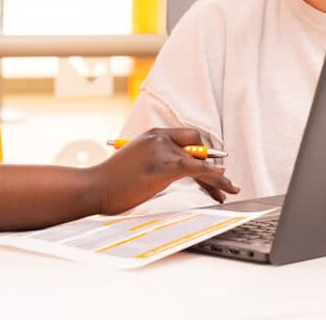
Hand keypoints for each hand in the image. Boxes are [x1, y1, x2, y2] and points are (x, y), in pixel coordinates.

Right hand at [89, 127, 238, 214]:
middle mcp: (159, 138)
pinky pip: (197, 169)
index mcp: (153, 135)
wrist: (94, 187)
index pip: (188, 138)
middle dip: (213, 166)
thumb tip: (174, 172)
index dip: (202, 153)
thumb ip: (155, 161)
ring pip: (200, 161)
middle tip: (225, 185)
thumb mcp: (136, 163)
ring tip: (230, 190)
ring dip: (218, 177)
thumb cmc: (111, 181)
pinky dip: (213, 175)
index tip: (211, 169)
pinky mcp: (165, 167)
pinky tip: (222, 181)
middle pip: (197, 148)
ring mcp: (162, 150)